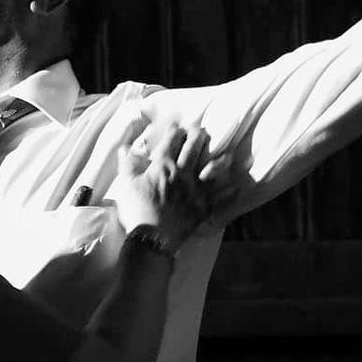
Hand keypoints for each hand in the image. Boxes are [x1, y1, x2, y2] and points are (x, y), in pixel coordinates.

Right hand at [110, 122, 236, 249]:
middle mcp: (183, 174)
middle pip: (192, 150)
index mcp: (163, 167)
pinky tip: (237, 187)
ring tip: (227, 154)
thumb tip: (124, 148)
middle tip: (200, 129)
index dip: (173, 130)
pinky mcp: (203, 207)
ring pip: (212, 170)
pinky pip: (220, 199)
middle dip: (197, 136)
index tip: (176, 124)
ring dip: (220, 160)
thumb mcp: (126, 184)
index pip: (170, 142)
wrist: (151, 238)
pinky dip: (229, 193)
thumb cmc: (136, 210)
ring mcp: (195, 190)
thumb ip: (127, 164)